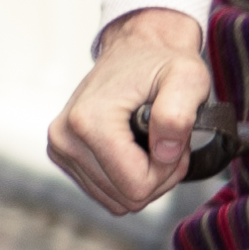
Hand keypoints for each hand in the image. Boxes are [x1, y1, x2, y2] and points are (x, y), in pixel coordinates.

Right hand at [48, 8, 210, 216]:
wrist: (137, 49)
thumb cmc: (163, 63)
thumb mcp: (188, 79)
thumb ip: (178, 114)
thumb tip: (164, 153)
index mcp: (87, 121)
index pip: (136, 187)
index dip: (166, 171)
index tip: (173, 140)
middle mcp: (64, 138)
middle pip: (127, 198)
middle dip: (157, 175)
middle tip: (166, 138)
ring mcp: (60, 149)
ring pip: (118, 200)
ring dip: (145, 177)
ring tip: (152, 139)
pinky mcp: (64, 155)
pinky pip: (107, 193)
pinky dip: (128, 176)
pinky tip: (135, 147)